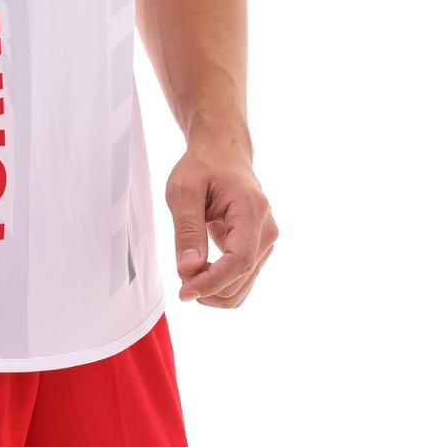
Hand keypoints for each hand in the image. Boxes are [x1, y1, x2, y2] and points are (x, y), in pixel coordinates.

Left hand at [165, 140, 278, 307]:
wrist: (222, 154)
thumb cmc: (203, 167)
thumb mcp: (183, 190)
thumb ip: (187, 229)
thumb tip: (189, 269)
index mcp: (252, 210)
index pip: (239, 261)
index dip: (212, 282)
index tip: (185, 292)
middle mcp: (267, 229)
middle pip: (241, 278)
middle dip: (208, 288)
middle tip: (179, 277)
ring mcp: (266, 241)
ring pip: (242, 286)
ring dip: (213, 290)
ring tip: (188, 272)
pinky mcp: (258, 249)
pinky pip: (241, 280)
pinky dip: (220, 285)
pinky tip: (200, 272)